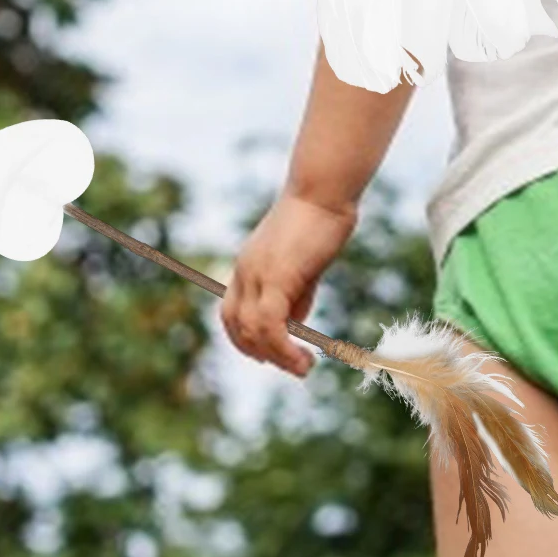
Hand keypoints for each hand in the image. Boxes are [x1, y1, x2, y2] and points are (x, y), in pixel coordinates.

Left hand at [221, 190, 356, 377]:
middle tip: (291, 366)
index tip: (269, 354)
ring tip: (303, 367)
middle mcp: (245, 272)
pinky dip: (283, 348)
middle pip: (237, 326)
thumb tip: (294, 324)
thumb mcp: (305, 261)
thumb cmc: (321, 217)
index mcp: (248, 265)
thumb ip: (296, 291)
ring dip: (277, 357)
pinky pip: (270, 324)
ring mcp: (258, 274)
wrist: (324, 188)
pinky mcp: (276, 276)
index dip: (246, 339)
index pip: (233, 313)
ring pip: (253, 331)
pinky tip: (304, 356)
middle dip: (260, 353)